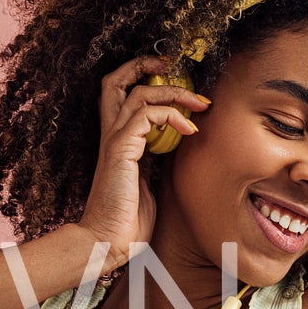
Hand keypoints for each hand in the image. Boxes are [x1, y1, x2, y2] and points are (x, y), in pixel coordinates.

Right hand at [77, 55, 209, 265]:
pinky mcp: (121, 150)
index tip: (172, 78)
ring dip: (174, 92)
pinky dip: (172, 116)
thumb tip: (179, 143)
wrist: (107, 243)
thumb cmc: (127, 220)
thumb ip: (157, 159)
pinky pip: (146, 114)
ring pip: (139, 93)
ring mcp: (114, 141)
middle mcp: (112, 135)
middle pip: (116, 81)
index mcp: (118, 141)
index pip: (121, 95)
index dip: (141, 78)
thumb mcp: (149, 182)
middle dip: (144, 65)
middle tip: (173, 66)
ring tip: (200, 104)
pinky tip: (190, 130)